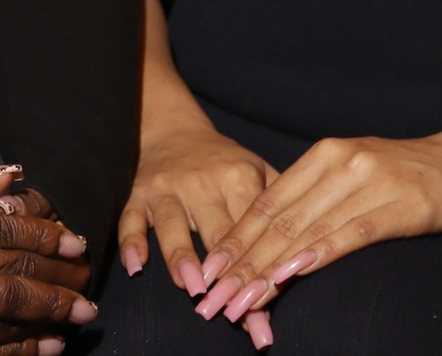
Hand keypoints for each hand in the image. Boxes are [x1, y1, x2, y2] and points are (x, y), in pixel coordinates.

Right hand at [115, 116, 279, 346]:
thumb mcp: (256, 170)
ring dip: (182, 257)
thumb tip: (311, 248)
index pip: (253, 227)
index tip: (267, 300)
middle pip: (217, 233)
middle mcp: (202, 182)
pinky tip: (137, 266)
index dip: (261, 264)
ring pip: (173, 225)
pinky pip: (130, 220)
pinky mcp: (137, 194)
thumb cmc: (224, 162)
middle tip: (235, 309)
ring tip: (194, 289)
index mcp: (238, 176)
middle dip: (227, 273)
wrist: (174, 131)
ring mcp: (167, 189)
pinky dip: (131, 242)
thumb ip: (281, 205)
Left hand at [186, 127, 441, 330]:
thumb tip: (269, 241)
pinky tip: (292, 276)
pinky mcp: (400, 205)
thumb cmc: (407, 175)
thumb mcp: (353, 174)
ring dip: (269, 271)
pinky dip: (317, 256)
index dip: (234, 240)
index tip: (208, 273)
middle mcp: (342, 163)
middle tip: (215, 300)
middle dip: (243, 264)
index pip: (267, 202)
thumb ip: (315, 197)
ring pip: (307, 232)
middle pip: (280, 221)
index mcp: (325, 154)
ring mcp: (371, 182)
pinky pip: (350, 234)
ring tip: (243, 302)